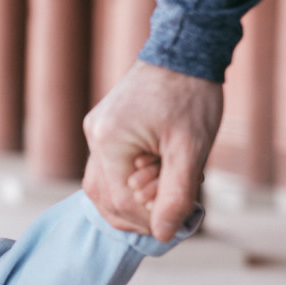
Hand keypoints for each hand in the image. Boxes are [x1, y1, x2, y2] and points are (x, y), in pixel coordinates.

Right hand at [82, 60, 222, 240]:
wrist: (185, 49)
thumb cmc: (191, 96)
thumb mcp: (191, 150)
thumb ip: (176, 195)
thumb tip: (165, 234)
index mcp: (109, 141)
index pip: (119, 202)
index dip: (148, 220)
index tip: (181, 221)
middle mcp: (94, 137)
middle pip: (102, 198)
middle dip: (136, 214)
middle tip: (173, 213)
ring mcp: (96, 131)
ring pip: (103, 186)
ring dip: (132, 200)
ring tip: (168, 192)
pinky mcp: (105, 128)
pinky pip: (110, 167)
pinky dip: (131, 181)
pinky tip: (159, 174)